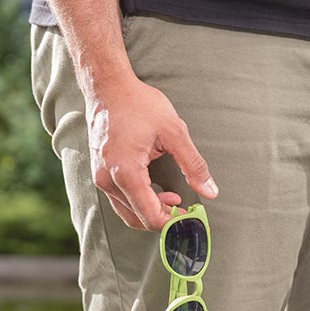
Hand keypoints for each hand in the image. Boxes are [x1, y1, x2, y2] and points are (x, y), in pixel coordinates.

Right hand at [84, 71, 218, 231]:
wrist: (108, 88)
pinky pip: (120, 200)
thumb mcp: (174, 132)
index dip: (172, 222)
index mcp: (125, 172)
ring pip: (127, 213)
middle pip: (137, 219)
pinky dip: (140, 203)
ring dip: (152, 212)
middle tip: (185, 209)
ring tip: (174, 199)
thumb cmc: (138, 105)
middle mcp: (108, 180)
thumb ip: (194, 165)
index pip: (149, 216)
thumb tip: (210, 192)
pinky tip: (157, 191)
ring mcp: (100, 178)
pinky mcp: (99, 174)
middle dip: (163, 219)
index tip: (189, 216)